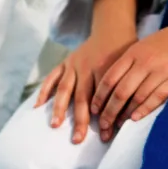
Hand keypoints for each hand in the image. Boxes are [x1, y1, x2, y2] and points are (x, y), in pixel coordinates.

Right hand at [34, 6, 139, 142]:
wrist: (113, 29)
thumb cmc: (124, 54)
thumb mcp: (129, 69)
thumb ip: (125, 91)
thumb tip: (124, 120)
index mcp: (106, 69)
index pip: (104, 98)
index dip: (105, 117)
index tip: (106, 136)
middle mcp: (87, 67)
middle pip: (83, 97)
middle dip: (80, 120)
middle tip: (78, 139)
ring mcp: (73, 65)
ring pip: (65, 88)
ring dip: (60, 108)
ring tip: (55, 125)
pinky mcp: (65, 63)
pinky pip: (52, 78)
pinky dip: (44, 92)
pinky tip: (38, 107)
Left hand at [90, 6, 167, 140]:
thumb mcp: (146, 44)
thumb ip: (130, 61)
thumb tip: (114, 84)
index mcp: (134, 52)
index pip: (110, 77)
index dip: (100, 96)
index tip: (93, 109)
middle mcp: (145, 62)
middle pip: (120, 92)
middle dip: (109, 111)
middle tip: (102, 125)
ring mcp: (161, 71)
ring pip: (137, 97)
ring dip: (125, 114)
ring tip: (117, 125)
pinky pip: (156, 98)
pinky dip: (144, 109)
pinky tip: (136, 118)